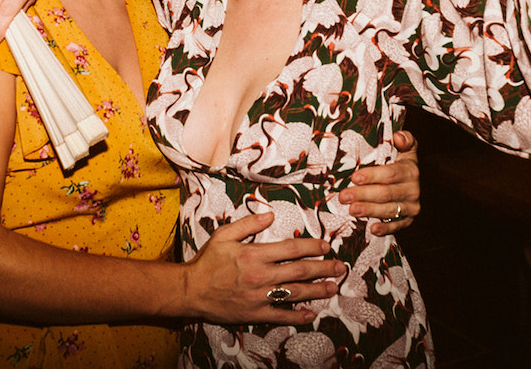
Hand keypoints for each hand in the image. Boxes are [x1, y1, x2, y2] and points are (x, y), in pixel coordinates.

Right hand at [180, 212, 342, 325]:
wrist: (191, 290)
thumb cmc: (207, 262)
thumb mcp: (224, 235)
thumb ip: (248, 224)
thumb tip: (270, 214)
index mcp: (254, 254)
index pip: (291, 249)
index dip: (311, 247)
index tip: (325, 246)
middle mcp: (260, 276)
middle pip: (299, 271)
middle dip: (323, 268)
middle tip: (339, 267)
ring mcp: (259, 297)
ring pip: (295, 293)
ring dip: (317, 291)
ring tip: (333, 287)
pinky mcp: (255, 314)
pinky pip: (281, 316)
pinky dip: (297, 315)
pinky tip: (311, 313)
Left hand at [339, 130, 420, 234]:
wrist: (411, 180)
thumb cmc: (400, 160)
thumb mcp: (405, 147)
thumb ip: (404, 139)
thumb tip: (398, 137)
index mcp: (410, 170)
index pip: (390, 174)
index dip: (372, 176)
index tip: (354, 178)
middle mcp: (413, 189)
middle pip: (386, 193)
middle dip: (363, 195)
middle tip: (343, 196)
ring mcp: (411, 206)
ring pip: (390, 210)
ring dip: (370, 211)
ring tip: (352, 210)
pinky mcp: (408, 219)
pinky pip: (397, 226)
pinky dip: (385, 228)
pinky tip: (372, 228)